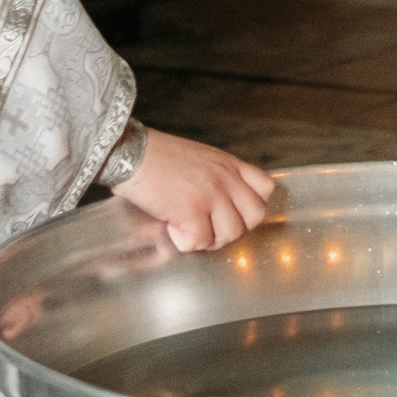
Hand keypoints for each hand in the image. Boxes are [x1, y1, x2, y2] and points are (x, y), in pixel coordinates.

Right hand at [112, 130, 275, 251]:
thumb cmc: (157, 156)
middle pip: (254, 216)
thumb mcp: (200, 157)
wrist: (131, 154)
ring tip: (188, 230)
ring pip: (230, 234)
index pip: (265, 188)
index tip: (234, 212)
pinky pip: (200, 241)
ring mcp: (211, 196)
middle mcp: (225, 180)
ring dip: (209, 239)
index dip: (252, 206)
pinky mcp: (191, 212)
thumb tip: (223, 204)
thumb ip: (218, 176)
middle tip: (211, 228)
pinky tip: (172, 229)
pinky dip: (185, 242)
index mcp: (229, 165)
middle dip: (235, 229)